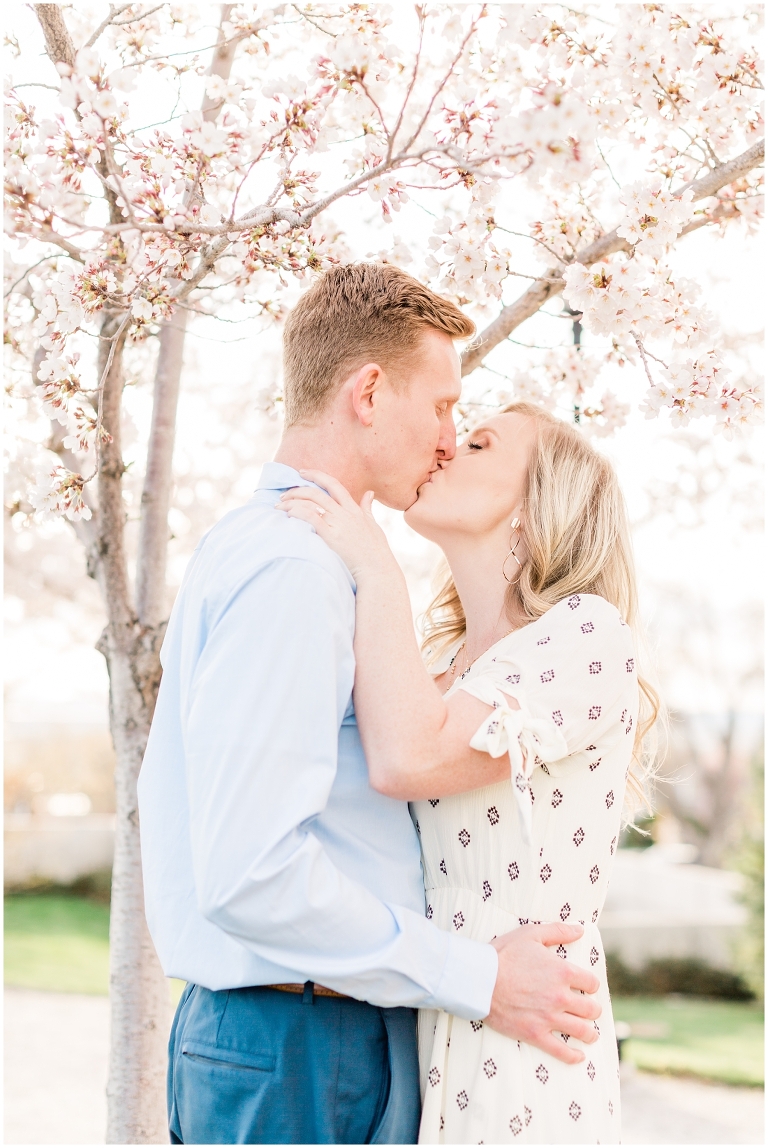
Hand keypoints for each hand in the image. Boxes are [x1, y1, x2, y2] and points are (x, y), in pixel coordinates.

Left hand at [278, 470, 394, 582]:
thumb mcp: (373, 524)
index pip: (334, 484)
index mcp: (354, 509)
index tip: (302, 472)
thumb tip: (369, 493)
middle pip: (317, 492)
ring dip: (292, 502)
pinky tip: (288, 514)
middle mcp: (345, 513)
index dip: (317, 475)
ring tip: (279, 506)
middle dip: (297, 490)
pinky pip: (311, 517)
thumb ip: (367, 508)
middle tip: (283, 495)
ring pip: (311, 503)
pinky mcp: (331, 536)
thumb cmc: (376, 550)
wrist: (376, 569)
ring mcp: (338, 523)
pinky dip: (298, 512)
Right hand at [485, 923, 600, 1063]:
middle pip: (590, 1009)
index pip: (591, 983)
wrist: (479, 980)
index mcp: (562, 972)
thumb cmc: (503, 954)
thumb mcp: (531, 934)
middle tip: (590, 1010)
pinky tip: (579, 1056)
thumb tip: (580, 929)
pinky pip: (561, 1051)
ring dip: (590, 1033)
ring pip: (581, 1031)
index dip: (590, 985)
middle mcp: (560, 997)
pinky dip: (573, 1056)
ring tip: (591, 1034)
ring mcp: (548, 1018)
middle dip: (593, 1009)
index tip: (587, 987)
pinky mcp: (535, 1034)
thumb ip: (558, 930)